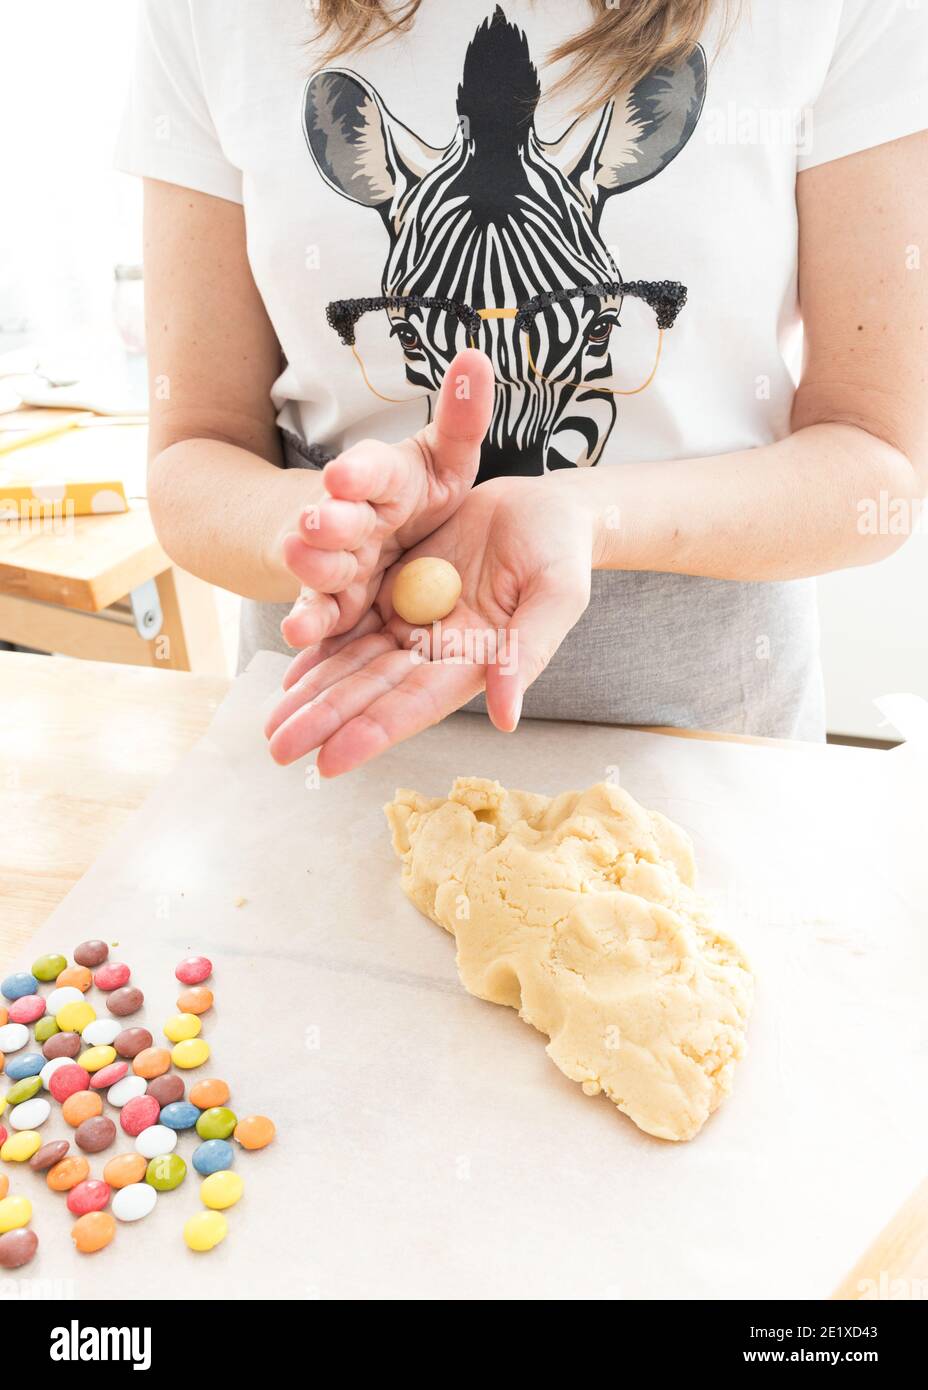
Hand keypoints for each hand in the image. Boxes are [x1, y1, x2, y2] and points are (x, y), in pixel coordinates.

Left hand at [265, 474, 595, 774]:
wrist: (547, 508)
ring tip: (271, 724)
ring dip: (314, 696)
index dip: (372, 732)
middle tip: (277, 748)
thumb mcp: (557, 594)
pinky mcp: (399, 593)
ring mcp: (416, 624)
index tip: (328, 761)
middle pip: (373, 692)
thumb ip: (528, 652)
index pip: (416, 704)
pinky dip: (322, 650)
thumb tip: (506, 719)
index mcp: (475, 660)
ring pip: (355, 665)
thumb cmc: (562, 550)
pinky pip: (353, 627)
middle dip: (326, 722)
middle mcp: (439, 652)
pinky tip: (290, 674)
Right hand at [279, 348, 493, 647]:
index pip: (371, 468)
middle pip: (339, 516)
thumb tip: (476, 357)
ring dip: (312, 564)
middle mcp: (352, 516)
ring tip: (304, 562)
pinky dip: (309, 621)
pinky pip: (319, 612)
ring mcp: (335, 559)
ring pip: (320, 563)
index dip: (359, 472)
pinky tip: (300, 632)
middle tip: (318, 520)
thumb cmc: (416, 492)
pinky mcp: (330, 601)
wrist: (374, 535)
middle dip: (329, 518)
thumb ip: (461, 418)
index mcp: (383, 478)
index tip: (346, 475)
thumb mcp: (445, 457)